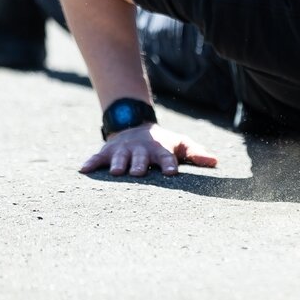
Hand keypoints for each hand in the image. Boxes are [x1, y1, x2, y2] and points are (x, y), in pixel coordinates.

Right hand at [80, 123, 217, 176]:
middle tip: (137, 173)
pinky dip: (91, 163)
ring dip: (118, 164)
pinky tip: (83, 170)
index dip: (169, 164)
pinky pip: (98, 157)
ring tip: (116, 172)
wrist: (136, 127)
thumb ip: (196, 153)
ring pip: (120, 158)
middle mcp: (141, 150)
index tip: (171, 172)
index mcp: (160, 150)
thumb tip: (215, 161)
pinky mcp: (108, 152)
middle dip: (139, 164)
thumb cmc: (163, 142)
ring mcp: (123, 150)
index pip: (167, 158)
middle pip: (141, 158)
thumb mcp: (180, 144)